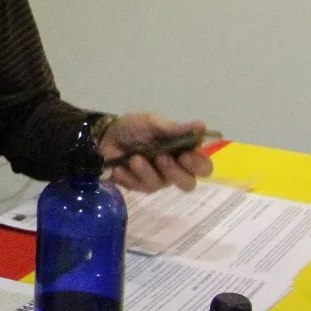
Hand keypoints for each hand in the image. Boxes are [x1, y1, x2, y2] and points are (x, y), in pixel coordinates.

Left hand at [99, 114, 213, 192]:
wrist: (107, 135)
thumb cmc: (135, 127)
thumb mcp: (154, 123)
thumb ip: (176, 129)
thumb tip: (202, 126)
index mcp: (184, 153)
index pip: (203, 167)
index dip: (197, 165)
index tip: (185, 155)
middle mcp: (175, 170)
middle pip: (188, 184)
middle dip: (174, 172)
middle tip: (161, 157)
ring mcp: (156, 180)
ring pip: (159, 185)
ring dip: (146, 171)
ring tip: (134, 157)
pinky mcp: (138, 187)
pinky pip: (137, 187)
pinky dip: (128, 175)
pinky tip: (120, 167)